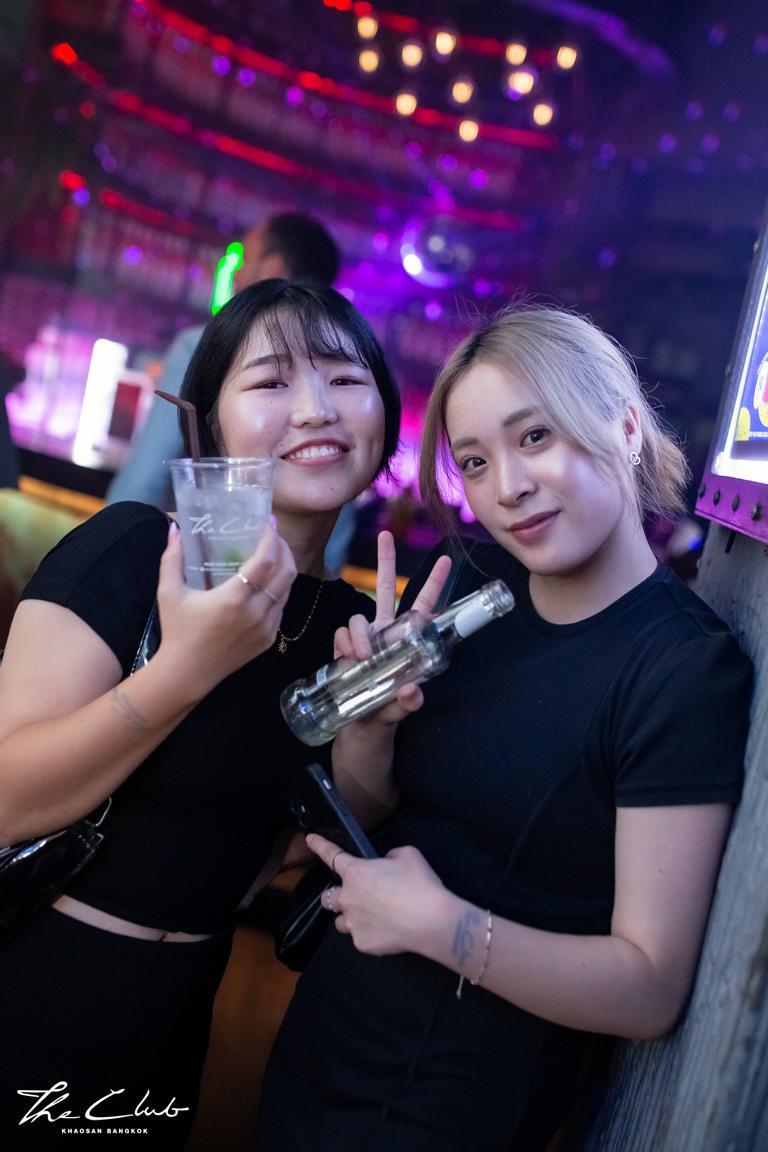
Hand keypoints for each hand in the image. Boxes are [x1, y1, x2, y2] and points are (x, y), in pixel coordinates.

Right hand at [153, 520, 296, 697]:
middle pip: (286, 572)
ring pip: (287, 590)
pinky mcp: (269, 639)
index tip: (270, 522)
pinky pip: (281, 607)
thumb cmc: (177, 630)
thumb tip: (174, 527)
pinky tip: (268, 581)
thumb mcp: (169, 592)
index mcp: (233, 598)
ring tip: (274, 554)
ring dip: (285, 568)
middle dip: (284, 549)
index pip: (265, 561)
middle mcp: (256, 612)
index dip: (271, 538)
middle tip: (274, 535)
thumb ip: (172, 558)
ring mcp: (266, 627)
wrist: (187, 673)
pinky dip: (280, 590)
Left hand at [308, 831, 447, 956]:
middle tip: (355, 896)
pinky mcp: (363, 944)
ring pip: (341, 921)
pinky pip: (360, 937)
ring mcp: (353, 924)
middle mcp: (348, 898)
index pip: (332, 855)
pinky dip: (369, 933)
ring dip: (350, 916)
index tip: (310, 840)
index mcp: (356, 872)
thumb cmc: (419, 883)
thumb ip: (389, 858)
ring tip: (371, 917)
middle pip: (328, 897)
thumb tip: (385, 866)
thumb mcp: (407, 855)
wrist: (431, 921)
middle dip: (336, 895)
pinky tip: (387, 932)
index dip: (319, 846)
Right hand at [332, 531, 453, 727]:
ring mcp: (364, 642)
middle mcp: (386, 635)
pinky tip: (349, 660)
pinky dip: (346, 645)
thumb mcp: (400, 710)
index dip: (434, 584)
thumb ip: (407, 703)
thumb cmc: (385, 719)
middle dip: (386, 562)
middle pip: (386, 590)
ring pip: (359, 618)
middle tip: (386, 534)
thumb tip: (412, 692)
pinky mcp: (343, 651)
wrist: (358, 735)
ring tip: (365, 657)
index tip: (447, 559)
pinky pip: (342, 636)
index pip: (423, 607)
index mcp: (407, 643)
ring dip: (362, 634)